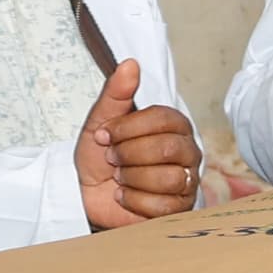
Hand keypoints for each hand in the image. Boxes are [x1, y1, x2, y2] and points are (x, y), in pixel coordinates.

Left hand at [76, 61, 200, 228]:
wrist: (85, 195)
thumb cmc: (98, 157)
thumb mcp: (100, 120)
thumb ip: (116, 92)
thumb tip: (130, 64)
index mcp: (173, 125)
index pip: (164, 119)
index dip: (129, 128)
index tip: (105, 135)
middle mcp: (187, 151)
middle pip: (167, 148)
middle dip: (128, 155)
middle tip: (112, 159)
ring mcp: (186, 180)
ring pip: (167, 178)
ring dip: (131, 179)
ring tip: (120, 178)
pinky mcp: (179, 208)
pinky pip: (162, 204)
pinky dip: (134, 201)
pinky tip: (125, 196)